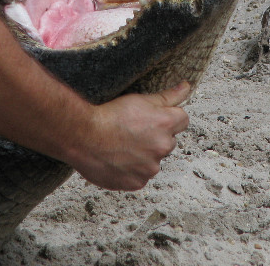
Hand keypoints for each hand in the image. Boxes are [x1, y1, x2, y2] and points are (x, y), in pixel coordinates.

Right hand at [69, 82, 190, 190]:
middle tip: (131, 132)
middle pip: (167, 141)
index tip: (151, 119)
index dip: (166, 117)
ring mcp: (150, 168)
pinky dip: (131, 170)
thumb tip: (186, 87)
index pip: (182, 120)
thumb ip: (168, 96)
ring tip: (121, 146)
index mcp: (166, 124)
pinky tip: (117, 159)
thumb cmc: (109, 116)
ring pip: (153, 160)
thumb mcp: (140, 100)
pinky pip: (139, 176)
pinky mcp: (137, 182)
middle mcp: (163, 147)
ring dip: (142, 156)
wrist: (83, 137)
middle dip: (155, 138)